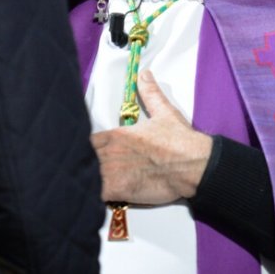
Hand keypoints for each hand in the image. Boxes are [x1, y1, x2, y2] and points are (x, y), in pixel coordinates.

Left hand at [89, 69, 212, 204]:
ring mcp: (114, 171)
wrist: (194, 165)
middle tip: (82, 170)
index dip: (83, 147)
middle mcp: (111, 152)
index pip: (86, 140)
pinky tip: (92, 198)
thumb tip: (144, 74)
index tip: (84, 152)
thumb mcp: (164, 111)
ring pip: (85, 176)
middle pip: (81, 158)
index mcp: (116, 135)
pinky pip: (96, 194)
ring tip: (84, 185)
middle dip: (80, 164)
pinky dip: (91, 197)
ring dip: (84, 180)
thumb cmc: (179, 141)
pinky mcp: (120, 189)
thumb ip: (150, 93)